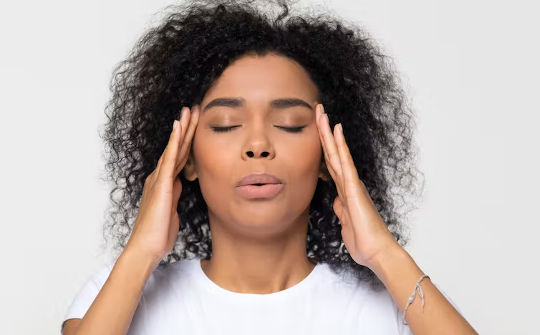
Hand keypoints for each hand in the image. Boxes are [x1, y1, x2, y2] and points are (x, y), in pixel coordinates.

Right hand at [125, 105, 199, 266]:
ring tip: (189, 111)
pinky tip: (179, 128)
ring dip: (182, 129)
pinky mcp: (161, 184)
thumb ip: (175, 195)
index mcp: (164, 183)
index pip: (179, 156)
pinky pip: (169, 159)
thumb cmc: (159, 233)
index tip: (195, 124)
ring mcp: (159, 179)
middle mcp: (160, 177)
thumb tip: (180, 186)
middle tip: (194, 108)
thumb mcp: (172, 210)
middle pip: (177, 148)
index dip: (187, 140)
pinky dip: (174, 142)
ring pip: (173, 149)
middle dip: (186, 128)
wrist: (147, 247)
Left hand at [315, 104, 398, 267]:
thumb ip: (341, 210)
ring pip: (336, 153)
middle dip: (323, 132)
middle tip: (317, 110)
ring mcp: (351, 184)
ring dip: (328, 133)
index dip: (322, 147)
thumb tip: (337, 203)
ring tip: (322, 113)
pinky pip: (345, 163)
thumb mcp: (345, 223)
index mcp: (344, 191)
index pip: (329, 164)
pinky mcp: (354, 188)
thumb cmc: (363, 240)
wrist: (376, 252)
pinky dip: (340, 146)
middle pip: (331, 153)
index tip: (315, 131)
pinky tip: (337, 130)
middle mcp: (348, 183)